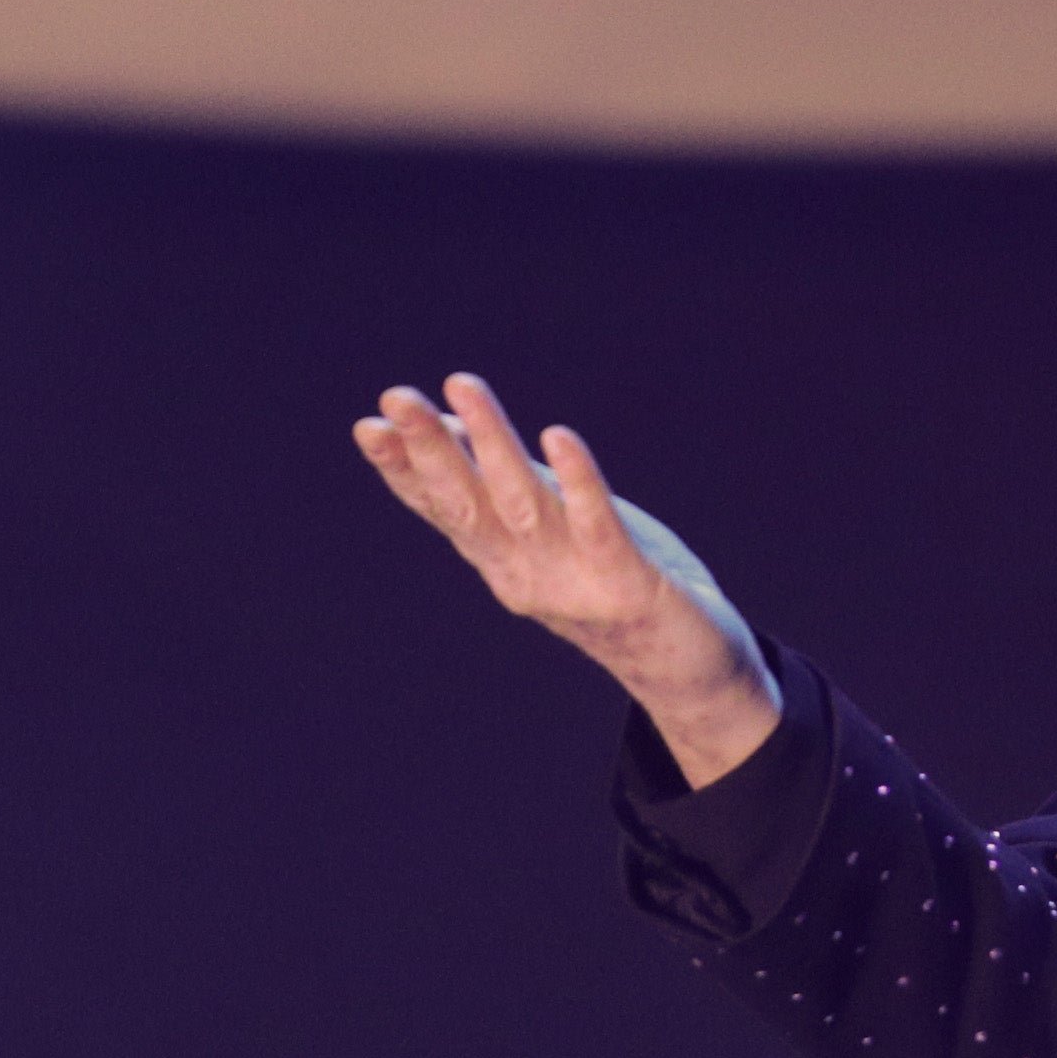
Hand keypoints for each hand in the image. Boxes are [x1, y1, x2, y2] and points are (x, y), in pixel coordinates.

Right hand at [352, 373, 784, 785]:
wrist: (687, 670)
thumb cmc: (612, 582)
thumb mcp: (551, 527)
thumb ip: (502, 483)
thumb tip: (448, 424)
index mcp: (501, 558)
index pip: (441, 508)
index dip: (403, 469)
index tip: (369, 424)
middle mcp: (523, 572)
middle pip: (467, 502)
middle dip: (429, 449)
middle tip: (395, 397)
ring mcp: (571, 580)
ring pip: (522, 504)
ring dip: (491, 444)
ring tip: (463, 387)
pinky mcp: (625, 582)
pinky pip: (598, 526)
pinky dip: (578, 481)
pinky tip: (560, 435)